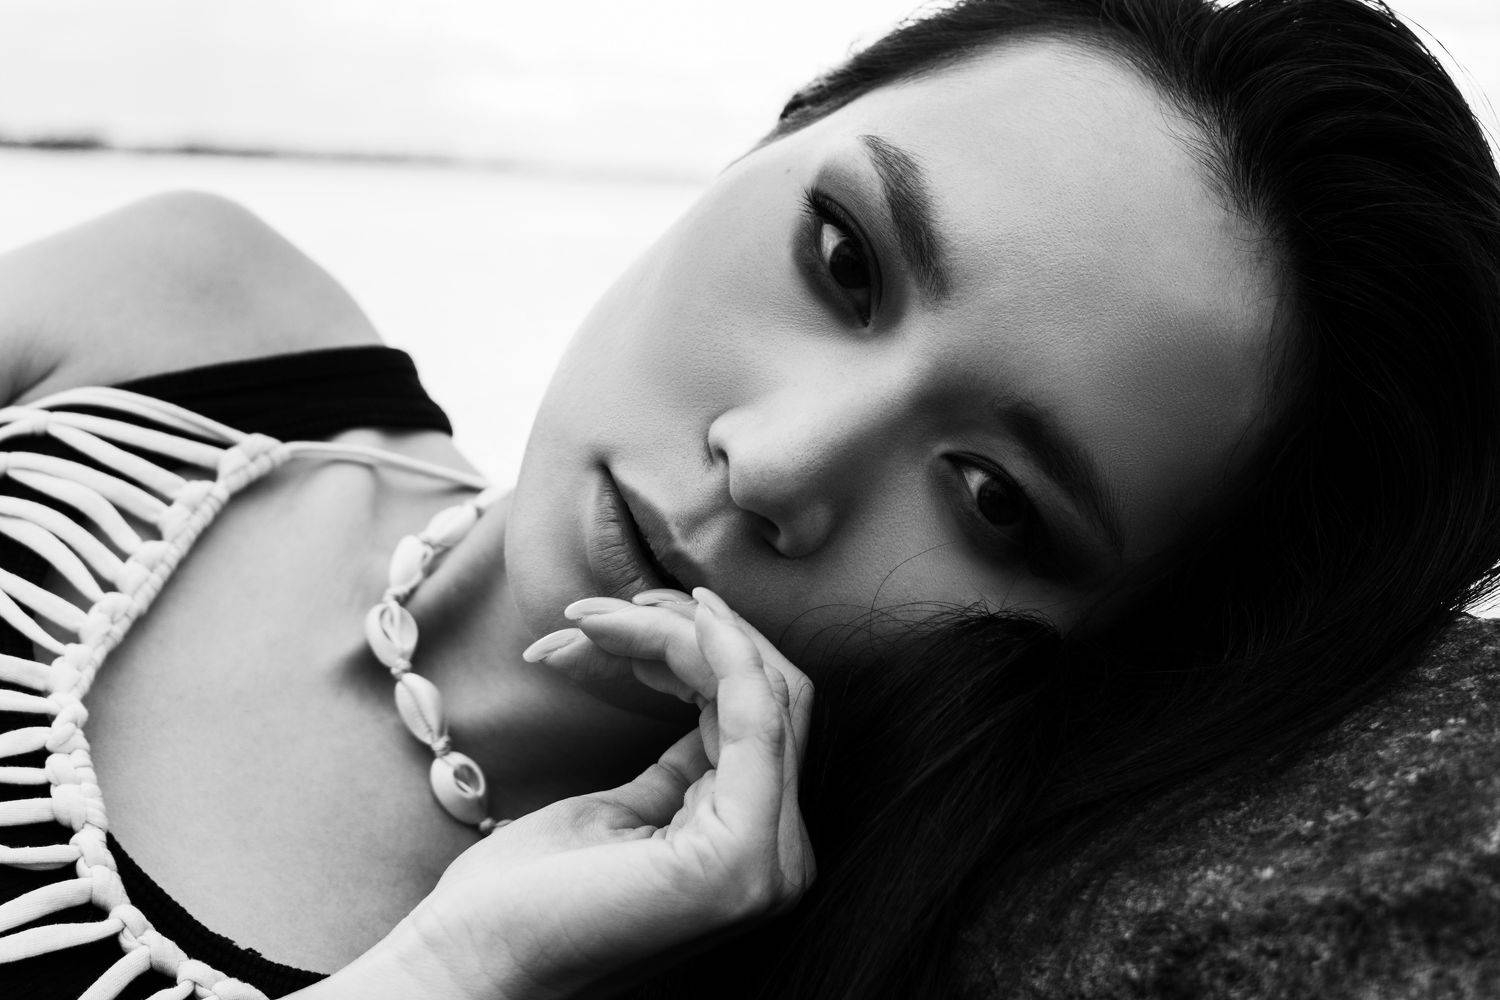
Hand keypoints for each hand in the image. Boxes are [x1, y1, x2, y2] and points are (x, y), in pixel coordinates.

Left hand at [380, 588, 815, 999]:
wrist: (472, 963)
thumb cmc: (528, 896)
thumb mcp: (627, 812)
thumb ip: (689, 767)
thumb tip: (714, 696)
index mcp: (756, 847)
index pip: (766, 717)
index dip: (708, 649)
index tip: (627, 612)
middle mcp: (781, 857)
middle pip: (772, 695)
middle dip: (690, 631)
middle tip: (601, 611)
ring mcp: (767, 862)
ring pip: (760, 691)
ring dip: (675, 633)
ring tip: (589, 622)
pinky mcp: (739, 855)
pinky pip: (754, 718)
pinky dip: (720, 652)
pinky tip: (668, 617)